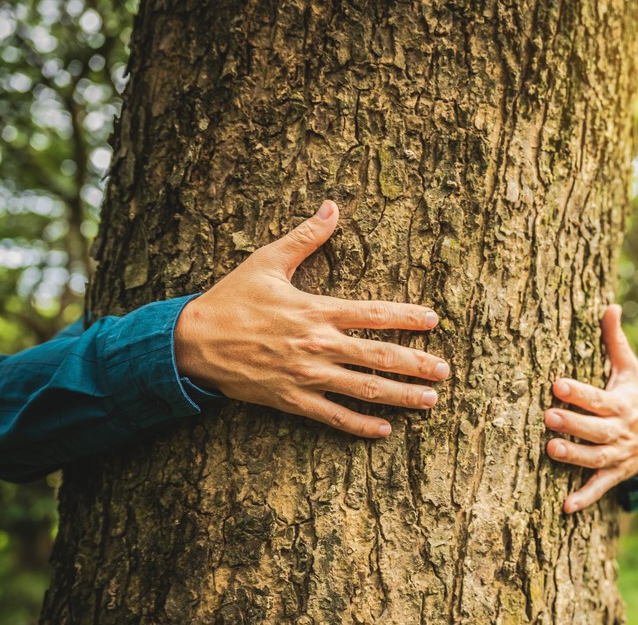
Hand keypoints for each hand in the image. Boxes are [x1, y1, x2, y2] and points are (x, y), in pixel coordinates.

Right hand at [175, 200, 449, 437]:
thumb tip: (331, 207)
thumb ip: (305, 237)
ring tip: (429, 401)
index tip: (433, 320)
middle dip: (416, 364)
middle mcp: (318, 345)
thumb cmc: (231, 299)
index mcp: (316, 310)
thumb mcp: (267, 261)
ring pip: (364, 389)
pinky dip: (359, 425)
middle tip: (444, 372)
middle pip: (379, 357)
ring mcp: (306, 376)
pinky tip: (384, 430)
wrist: (192, 342)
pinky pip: (332, 416)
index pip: (374, 314)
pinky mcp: (291, 400)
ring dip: (400, 396)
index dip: (407, 318)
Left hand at [545, 305, 637, 512]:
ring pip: (596, 458)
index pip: (598, 398)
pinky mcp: (614, 475)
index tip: (557, 384)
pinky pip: (600, 488)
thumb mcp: (629, 370)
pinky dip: (585, 498)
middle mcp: (619, 431)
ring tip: (551, 450)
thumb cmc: (633, 397)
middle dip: (573, 422)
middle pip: (596, 429)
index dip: (579, 392)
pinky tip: (566, 507)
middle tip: (547, 416)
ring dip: (575, 456)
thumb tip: (611, 305)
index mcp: (620, 404)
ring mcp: (617, 456)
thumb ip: (615, 341)